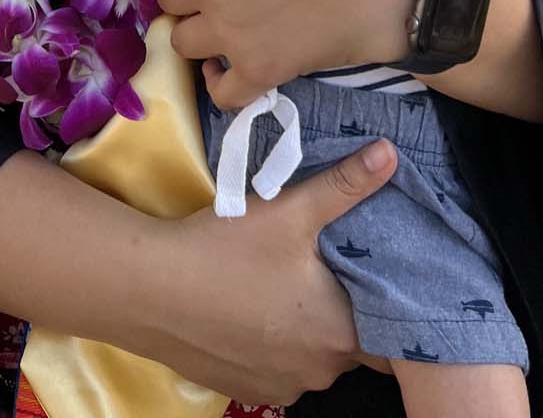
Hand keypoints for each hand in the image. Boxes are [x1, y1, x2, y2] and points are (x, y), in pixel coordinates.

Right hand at [136, 140, 396, 403]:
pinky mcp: (246, 389)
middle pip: (349, 341)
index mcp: (341, 334)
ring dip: (305, 329)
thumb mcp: (290, 209)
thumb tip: (390, 153)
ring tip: (282, 283)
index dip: (382, 299)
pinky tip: (251, 308)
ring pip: (312, 356)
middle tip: (319, 265)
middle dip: (340, 308)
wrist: (151, 291)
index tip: (364, 268)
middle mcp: (319, 372)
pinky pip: (277, 368)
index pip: (388, 329)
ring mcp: (282, 386)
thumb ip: (346, 184)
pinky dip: (272, 344)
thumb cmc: (227, 250)